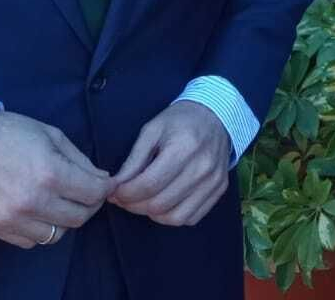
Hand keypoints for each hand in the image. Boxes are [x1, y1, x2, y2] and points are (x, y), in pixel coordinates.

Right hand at [0, 111, 112, 248]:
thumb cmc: (14, 134)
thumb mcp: (53, 136)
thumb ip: (81, 161)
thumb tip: (102, 180)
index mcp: (50, 174)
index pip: (94, 194)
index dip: (105, 188)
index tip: (106, 183)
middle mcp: (33, 201)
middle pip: (79, 218)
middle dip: (89, 205)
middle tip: (86, 193)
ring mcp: (14, 218)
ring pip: (56, 235)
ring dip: (64, 220)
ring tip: (61, 202)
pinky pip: (31, 241)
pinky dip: (40, 230)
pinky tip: (39, 212)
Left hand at [110, 100, 232, 226]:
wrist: (216, 116)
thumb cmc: (180, 121)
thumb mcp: (152, 130)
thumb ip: (133, 160)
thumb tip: (115, 186)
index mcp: (183, 148)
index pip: (149, 184)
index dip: (126, 194)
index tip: (115, 192)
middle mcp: (202, 167)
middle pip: (160, 204)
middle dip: (134, 205)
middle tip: (124, 198)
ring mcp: (214, 180)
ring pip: (175, 217)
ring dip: (152, 214)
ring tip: (143, 201)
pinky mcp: (219, 189)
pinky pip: (191, 218)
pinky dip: (172, 216)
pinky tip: (164, 203)